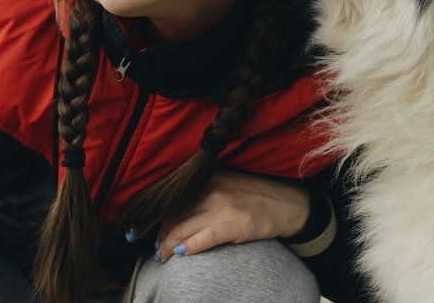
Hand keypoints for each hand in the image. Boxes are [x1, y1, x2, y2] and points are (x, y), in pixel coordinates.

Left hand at [155, 170, 309, 262]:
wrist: (290, 204)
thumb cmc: (256, 196)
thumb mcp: (228, 183)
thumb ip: (204, 191)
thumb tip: (175, 210)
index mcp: (211, 178)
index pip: (174, 199)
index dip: (156, 217)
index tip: (143, 230)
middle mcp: (215, 189)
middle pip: (175, 215)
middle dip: (160, 235)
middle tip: (156, 249)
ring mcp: (226, 207)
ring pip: (184, 228)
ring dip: (168, 245)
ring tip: (163, 256)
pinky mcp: (237, 225)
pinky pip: (205, 238)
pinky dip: (189, 247)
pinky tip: (180, 254)